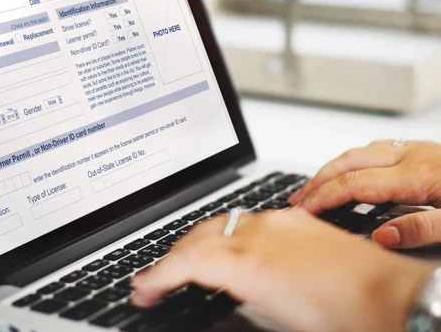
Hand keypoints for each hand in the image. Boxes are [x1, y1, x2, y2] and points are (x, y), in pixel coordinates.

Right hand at [131, 210, 431, 331]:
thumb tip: (212, 288)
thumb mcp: (274, 316)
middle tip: (153, 279)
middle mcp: (258, 232)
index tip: (142, 289)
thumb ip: (235, 293)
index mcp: (249, 262)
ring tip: (181, 263)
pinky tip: (223, 247)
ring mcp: (277, 219)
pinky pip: (244, 219)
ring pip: (218, 222)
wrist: (393, 295)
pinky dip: (223, 234)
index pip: (185, 262)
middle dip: (168, 258)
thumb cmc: (344, 318)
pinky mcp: (294, 217)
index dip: (156, 276)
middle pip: (195, 237)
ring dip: (193, 243)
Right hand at [289, 140, 440, 248]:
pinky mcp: (426, 151)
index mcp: (417, 175)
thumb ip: (421, 230)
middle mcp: (413, 156)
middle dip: (318, 180)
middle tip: (298, 198)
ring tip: (317, 186)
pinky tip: (354, 171)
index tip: (304, 210)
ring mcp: (418, 150)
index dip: (324, 196)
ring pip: (361, 152)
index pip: (354, 183)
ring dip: (333, 168)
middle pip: (349, 161)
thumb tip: (382, 236)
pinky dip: (355, 161)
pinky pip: (378, 149)